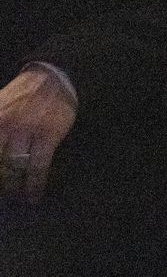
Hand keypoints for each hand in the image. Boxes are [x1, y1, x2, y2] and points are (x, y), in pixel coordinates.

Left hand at [0, 67, 76, 202]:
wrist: (51, 79)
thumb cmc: (19, 95)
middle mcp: (4, 127)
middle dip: (0, 181)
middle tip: (3, 192)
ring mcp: (26, 132)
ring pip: (13, 169)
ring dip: (13, 188)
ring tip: (14, 198)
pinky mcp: (48, 136)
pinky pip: (38, 167)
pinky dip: (35, 185)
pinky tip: (34, 196)